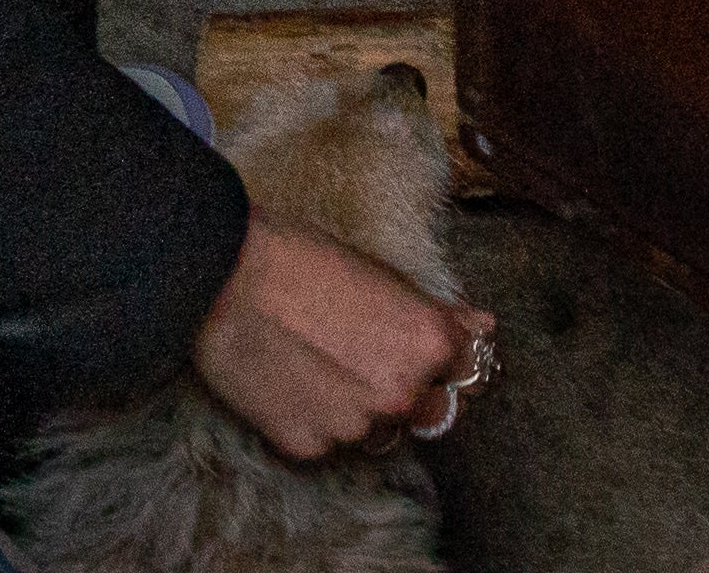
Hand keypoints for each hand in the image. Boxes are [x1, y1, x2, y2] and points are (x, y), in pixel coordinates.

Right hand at [192, 218, 488, 460]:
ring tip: (320, 365)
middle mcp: (403, 394)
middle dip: (408, 389)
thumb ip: (439, 314)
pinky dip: (315, 420)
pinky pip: (327, 442)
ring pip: (377, 431)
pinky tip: (290, 382)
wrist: (223, 278)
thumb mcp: (385, 276)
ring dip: (362, 410)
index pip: (470, 370)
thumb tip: (484, 326)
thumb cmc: (305, 260)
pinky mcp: (307, 447)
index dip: (447, 358)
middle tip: (362, 356)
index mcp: (431, 345)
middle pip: (428, 409)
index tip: (421, 349)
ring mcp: (355, 427)